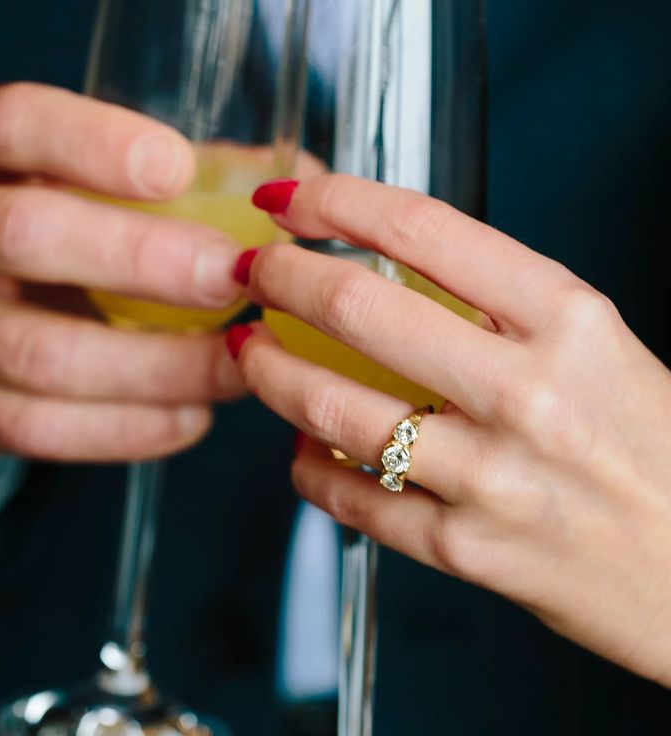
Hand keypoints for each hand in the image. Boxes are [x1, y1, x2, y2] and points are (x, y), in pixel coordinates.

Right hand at [0, 83, 244, 465]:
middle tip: (235, 281)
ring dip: (162, 366)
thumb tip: (291, 177)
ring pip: (47, 354)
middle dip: (147, 261)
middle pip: (28, 235)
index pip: (13, 127)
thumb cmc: (7, 237)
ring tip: (238, 365)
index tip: (176, 168)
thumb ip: (151, 174)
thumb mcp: (41, 184)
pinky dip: (130, 428)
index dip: (95, 143)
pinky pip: (43, 429)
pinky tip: (190, 415)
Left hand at [232, 174, 670, 684]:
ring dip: (272, 374)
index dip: (337, 202)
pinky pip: (352, 498)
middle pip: (357, 310)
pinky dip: (310, 466)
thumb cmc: (649, 448)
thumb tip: (387, 276)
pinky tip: (305, 449)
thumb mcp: (596, 347)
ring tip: (254, 356)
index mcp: (569, 320)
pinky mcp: (467, 551)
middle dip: (281, 280)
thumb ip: (499, 307)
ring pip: (333, 408)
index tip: (292, 202)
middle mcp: (528, 393)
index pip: (423, 228)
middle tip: (255, 276)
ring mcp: (493, 478)